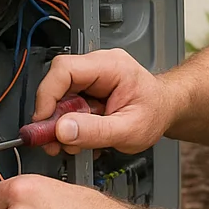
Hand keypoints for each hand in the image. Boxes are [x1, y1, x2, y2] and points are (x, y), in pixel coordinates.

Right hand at [33, 49, 174, 154]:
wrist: (165, 110)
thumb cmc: (156, 113)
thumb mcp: (129, 130)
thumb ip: (95, 131)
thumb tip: (62, 130)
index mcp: (111, 66)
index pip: (65, 69)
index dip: (47, 95)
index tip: (43, 121)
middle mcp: (98, 66)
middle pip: (58, 84)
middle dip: (53, 116)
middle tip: (54, 141)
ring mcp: (92, 77)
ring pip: (60, 97)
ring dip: (61, 124)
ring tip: (74, 143)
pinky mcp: (87, 90)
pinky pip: (67, 105)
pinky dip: (69, 125)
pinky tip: (81, 136)